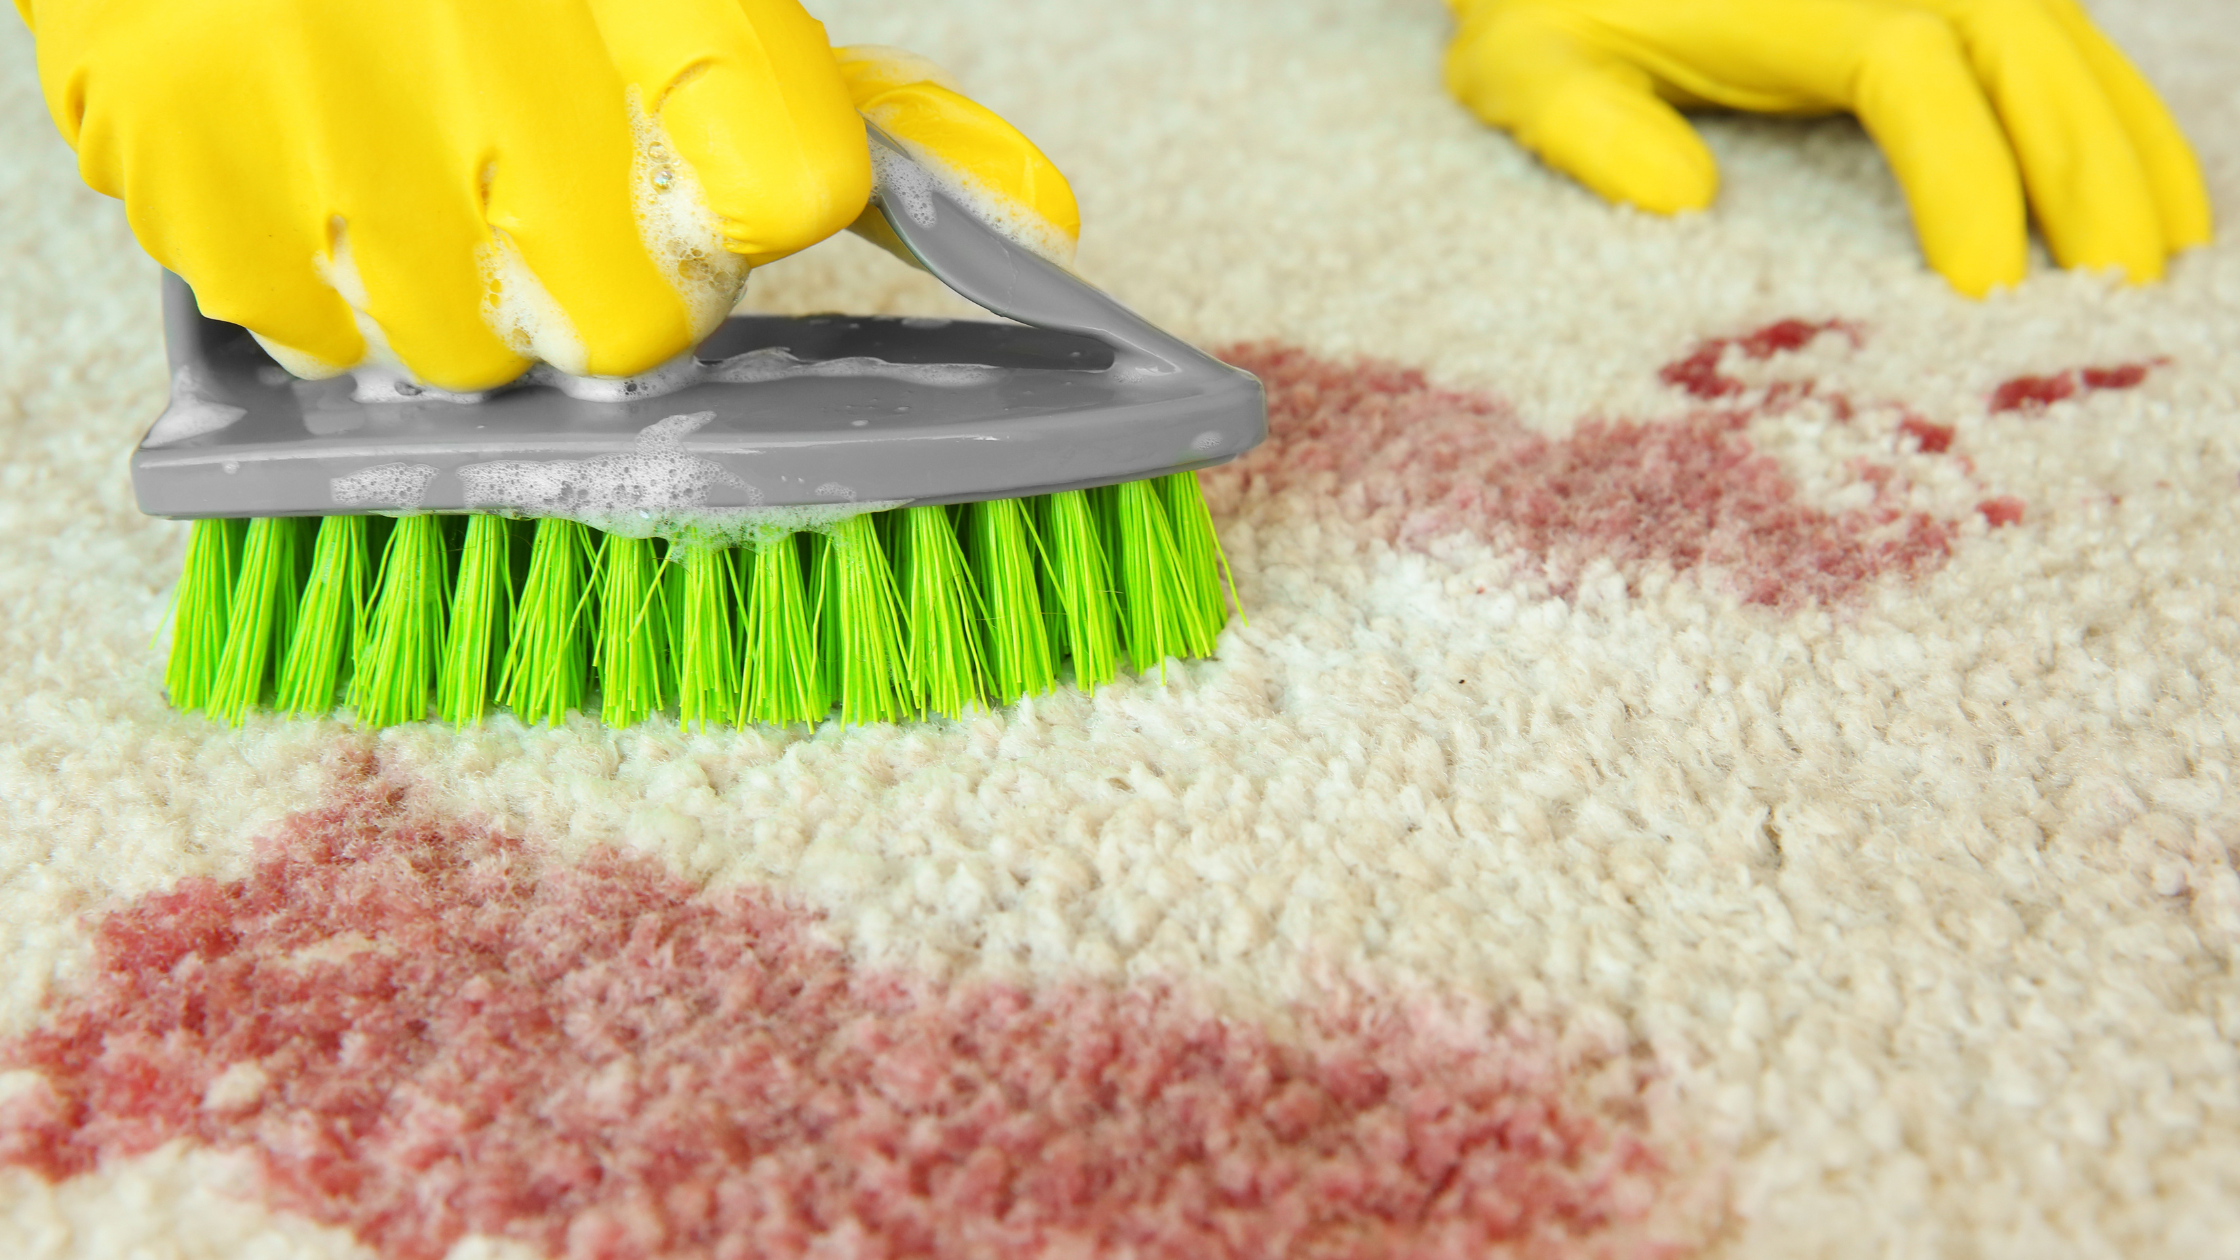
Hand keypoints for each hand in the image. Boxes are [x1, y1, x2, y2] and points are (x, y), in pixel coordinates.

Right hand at [21, 1, 1074, 389]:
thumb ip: (882, 112)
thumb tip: (1043, 230)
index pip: (798, 187)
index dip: (770, 215)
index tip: (732, 196)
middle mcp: (494, 41)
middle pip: (630, 335)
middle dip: (605, 299)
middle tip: (556, 203)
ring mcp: (330, 109)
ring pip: (464, 363)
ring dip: (458, 303)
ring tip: (424, 172)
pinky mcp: (191, 160)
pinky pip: (311, 337)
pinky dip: (322, 286)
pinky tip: (321, 168)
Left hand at [1442, 0, 2211, 294]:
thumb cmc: (1549, 16)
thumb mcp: (1525, 69)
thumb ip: (1585, 128)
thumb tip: (1681, 197)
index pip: (1917, 76)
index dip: (1965, 179)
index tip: (1987, 294)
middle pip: (2029, 58)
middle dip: (2087, 178)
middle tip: (2119, 304)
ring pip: (2068, 47)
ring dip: (2129, 149)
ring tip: (2167, 264)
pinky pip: (2061, 44)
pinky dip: (2118, 116)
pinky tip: (2159, 196)